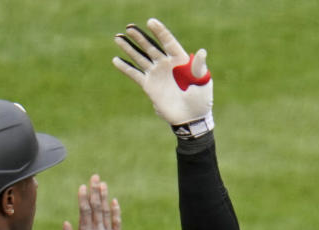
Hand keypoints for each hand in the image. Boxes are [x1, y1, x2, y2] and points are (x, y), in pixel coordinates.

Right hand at [61, 174, 121, 229]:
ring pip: (107, 213)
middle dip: (95, 191)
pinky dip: (116, 212)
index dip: (83, 197)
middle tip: (95, 177)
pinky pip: (117, 223)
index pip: (84, 211)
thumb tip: (66, 223)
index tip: (82, 186)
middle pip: (97, 208)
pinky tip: (114, 202)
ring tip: (103, 184)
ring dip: (105, 197)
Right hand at [113, 18, 213, 138]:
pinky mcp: (149, 86)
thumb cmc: (200, 99)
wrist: (191, 118)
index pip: (168, 41)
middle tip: (129, 28)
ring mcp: (156, 74)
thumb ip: (199, 66)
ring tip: (118, 37)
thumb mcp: (202, 81)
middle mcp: (166, 64)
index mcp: (179, 59)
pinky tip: (116, 60)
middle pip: (151, 47)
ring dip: (129, 48)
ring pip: (140, 58)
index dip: (160, 31)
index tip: (150, 22)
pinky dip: (125, 68)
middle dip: (140, 37)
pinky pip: (135, 74)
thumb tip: (202, 52)